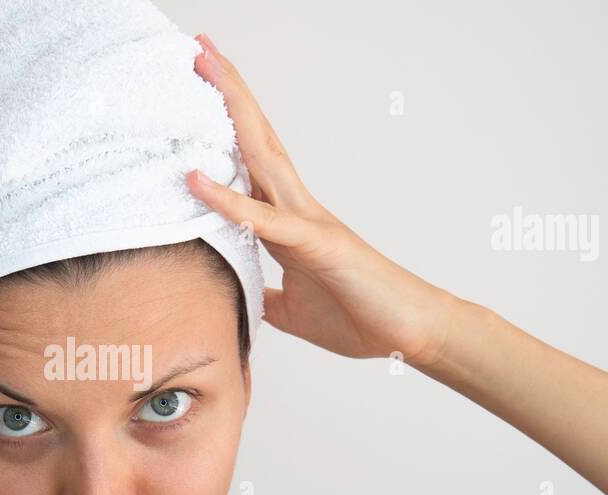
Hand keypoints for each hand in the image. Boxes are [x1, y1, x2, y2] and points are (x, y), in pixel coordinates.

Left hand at [187, 34, 461, 366]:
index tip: (199, 89)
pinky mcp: (317, 246)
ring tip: (204, 67)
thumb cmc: (359, 316)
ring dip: (230, 111)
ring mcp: (308, 221)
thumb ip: (265, 296)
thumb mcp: (292, 309)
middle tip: (198, 49)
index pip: (249, 162)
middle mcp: (297, 208)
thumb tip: (239, 299)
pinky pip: (264, 220)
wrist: (411, 333)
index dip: (224, 126)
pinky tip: (195, 179)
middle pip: (255, 138)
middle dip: (227, 92)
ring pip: (261, 154)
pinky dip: (228, 200)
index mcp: (289, 220)